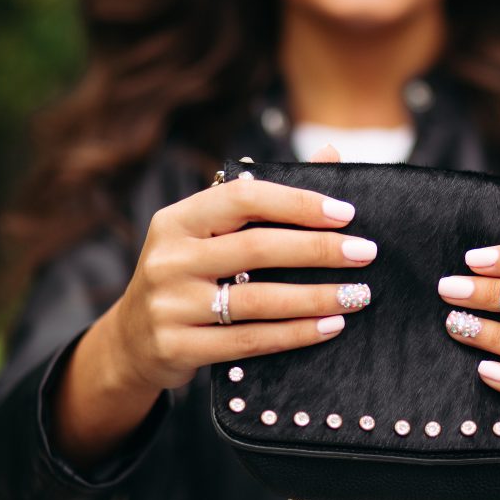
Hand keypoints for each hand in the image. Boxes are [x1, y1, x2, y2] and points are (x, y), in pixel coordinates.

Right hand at [55, 145, 372, 465]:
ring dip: (316, 297)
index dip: (298, 203)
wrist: (133, 342)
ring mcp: (170, 306)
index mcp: (178, 220)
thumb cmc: (189, 275)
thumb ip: (267, 199)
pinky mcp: (177, 348)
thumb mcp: (211, 234)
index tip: (346, 213)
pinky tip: (331, 326)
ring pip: (258, 300)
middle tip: (366, 253)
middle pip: (256, 248)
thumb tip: (331, 151)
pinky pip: (250, 340)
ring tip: (358, 295)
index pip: (244, 198)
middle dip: (319, 250)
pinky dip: (296, 334)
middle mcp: (169, 259)